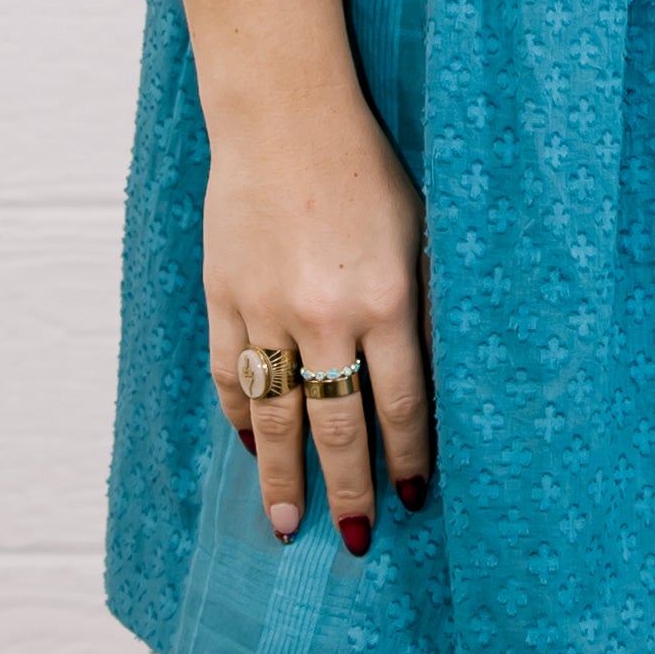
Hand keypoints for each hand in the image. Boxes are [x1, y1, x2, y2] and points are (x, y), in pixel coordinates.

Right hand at [203, 98, 432, 552]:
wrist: (284, 113)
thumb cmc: (366, 166)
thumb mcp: (418, 231)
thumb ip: (423, 304)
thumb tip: (430, 381)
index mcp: (388, 300)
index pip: (400, 407)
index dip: (405, 460)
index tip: (410, 500)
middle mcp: (326, 315)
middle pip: (338, 426)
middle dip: (348, 489)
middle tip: (354, 540)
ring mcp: (267, 308)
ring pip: (276, 414)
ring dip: (282, 476)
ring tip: (286, 524)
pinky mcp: (224, 293)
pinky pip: (228, 372)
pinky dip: (240, 415)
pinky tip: (250, 446)